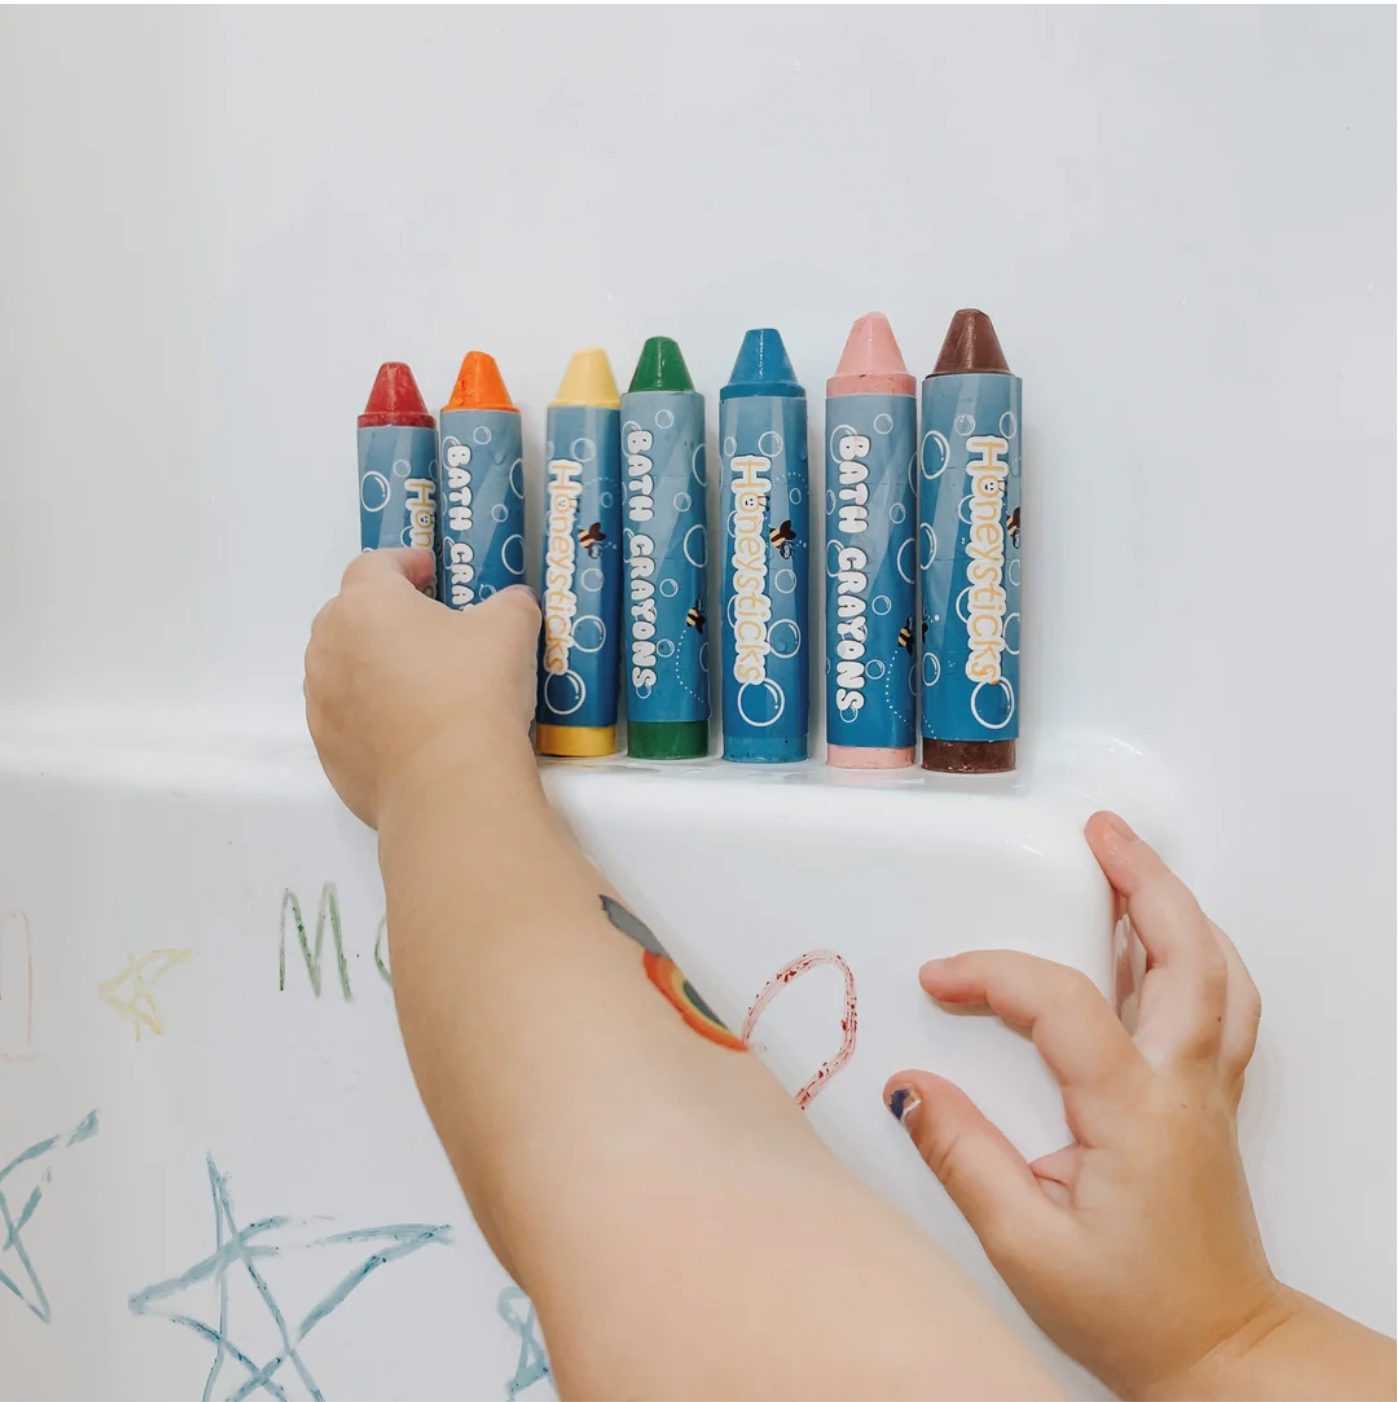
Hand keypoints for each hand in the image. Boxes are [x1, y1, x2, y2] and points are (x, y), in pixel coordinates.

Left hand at [304, 549, 539, 827]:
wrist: (451, 784)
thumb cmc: (474, 691)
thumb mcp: (511, 629)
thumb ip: (510, 603)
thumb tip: (514, 604)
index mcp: (366, 605)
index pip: (375, 564)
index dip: (405, 562)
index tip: (430, 571)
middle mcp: (329, 647)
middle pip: (349, 615)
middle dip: (384, 615)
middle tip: (427, 629)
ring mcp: (322, 702)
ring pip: (342, 669)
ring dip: (372, 666)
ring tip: (417, 683)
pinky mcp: (328, 750)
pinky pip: (347, 718)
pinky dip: (372, 715)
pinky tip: (410, 731)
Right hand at [884, 812, 1279, 1399]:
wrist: (1218, 1352)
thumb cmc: (1133, 1310)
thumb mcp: (1025, 1243)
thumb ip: (963, 1156)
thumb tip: (910, 1089)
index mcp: (1135, 1112)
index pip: (1064, 1004)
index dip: (994, 975)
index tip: (941, 979)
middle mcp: (1184, 1087)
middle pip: (1186, 954)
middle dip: (1143, 880)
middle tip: (1099, 832)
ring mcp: (1207, 1090)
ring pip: (1218, 972)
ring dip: (1177, 907)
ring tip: (1131, 864)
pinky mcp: (1209, 1101)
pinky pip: (1222, 1004)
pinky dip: (1197, 954)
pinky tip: (1159, 944)